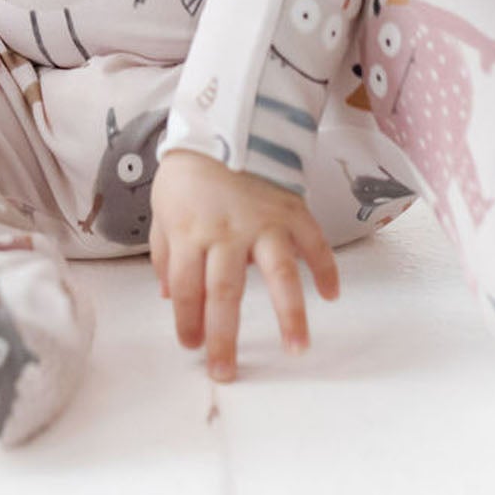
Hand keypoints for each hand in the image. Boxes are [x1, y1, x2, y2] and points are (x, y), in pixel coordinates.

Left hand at [149, 149, 338, 381]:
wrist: (223, 122)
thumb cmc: (188, 172)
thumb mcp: (163, 208)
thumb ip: (165, 253)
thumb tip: (168, 296)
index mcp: (190, 230)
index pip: (186, 288)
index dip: (187, 322)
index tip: (192, 347)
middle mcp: (226, 230)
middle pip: (224, 292)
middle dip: (224, 337)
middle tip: (226, 372)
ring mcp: (263, 221)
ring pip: (278, 272)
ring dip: (289, 313)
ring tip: (296, 347)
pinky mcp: (291, 210)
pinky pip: (314, 242)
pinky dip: (325, 268)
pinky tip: (330, 295)